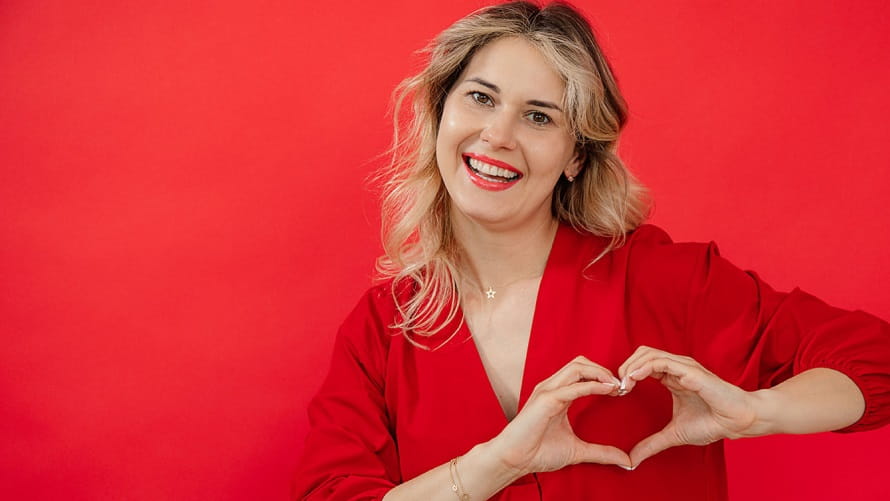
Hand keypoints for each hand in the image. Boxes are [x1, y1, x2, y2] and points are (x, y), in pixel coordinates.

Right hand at [489, 356, 631, 474]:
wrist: (515, 460)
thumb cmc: (538, 452)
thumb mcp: (577, 451)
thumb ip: (601, 452)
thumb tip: (625, 460)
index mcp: (558, 394)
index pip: (582, 372)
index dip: (603, 377)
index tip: (620, 391)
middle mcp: (552, 388)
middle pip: (581, 363)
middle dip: (603, 370)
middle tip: (620, 387)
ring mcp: (548, 391)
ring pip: (577, 367)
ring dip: (600, 373)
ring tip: (615, 386)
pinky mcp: (546, 400)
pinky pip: (573, 386)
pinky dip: (592, 385)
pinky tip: (607, 390)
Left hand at [618, 346, 757, 467]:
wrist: (736, 422)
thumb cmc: (711, 423)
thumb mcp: (673, 435)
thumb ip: (652, 444)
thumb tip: (632, 460)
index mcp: (671, 376)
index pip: (641, 363)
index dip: (626, 374)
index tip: (619, 393)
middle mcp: (676, 367)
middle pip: (641, 353)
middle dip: (625, 367)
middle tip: (618, 388)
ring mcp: (683, 367)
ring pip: (648, 354)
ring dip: (631, 367)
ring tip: (624, 384)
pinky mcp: (690, 371)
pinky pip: (661, 362)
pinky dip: (643, 368)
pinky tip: (634, 379)